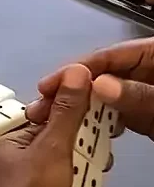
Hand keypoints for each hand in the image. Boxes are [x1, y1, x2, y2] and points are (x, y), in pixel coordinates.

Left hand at [0, 65, 91, 186]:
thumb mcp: (53, 146)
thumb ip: (68, 111)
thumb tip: (77, 72)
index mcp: (7, 144)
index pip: (47, 119)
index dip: (75, 120)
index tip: (97, 124)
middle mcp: (12, 166)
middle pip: (62, 148)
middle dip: (83, 158)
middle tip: (89, 164)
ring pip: (70, 174)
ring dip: (83, 182)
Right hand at [28, 37, 153, 139]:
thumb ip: (137, 94)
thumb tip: (99, 85)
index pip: (108, 56)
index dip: (75, 70)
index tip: (48, 85)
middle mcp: (145, 72)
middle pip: (99, 76)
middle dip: (69, 91)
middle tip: (42, 106)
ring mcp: (142, 93)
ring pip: (102, 97)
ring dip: (77, 109)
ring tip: (51, 120)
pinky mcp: (143, 115)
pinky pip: (113, 115)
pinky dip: (94, 122)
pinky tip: (77, 131)